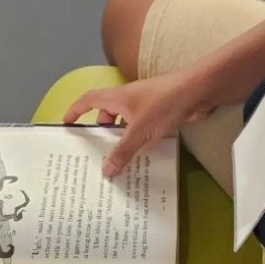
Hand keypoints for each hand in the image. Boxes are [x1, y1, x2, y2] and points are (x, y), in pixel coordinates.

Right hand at [60, 66, 226, 176]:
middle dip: (100, 129)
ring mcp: (145, 106)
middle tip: (95, 150)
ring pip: (125, 122)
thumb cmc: (163, 103)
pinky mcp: (160, 114)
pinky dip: (138, 140)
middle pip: (106, 112)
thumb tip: (105, 171)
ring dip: (120, 137)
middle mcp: (128, 99)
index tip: (66, 122)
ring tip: (116, 158)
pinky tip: (141, 156)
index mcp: (116, 97)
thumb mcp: (139, 130)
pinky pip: (142, 129)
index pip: (88, 99)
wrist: (198, 92)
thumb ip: (123, 151)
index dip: (76, 109)